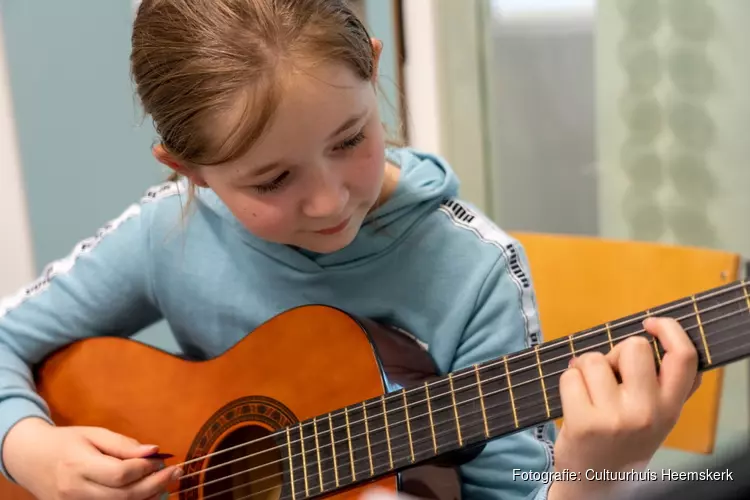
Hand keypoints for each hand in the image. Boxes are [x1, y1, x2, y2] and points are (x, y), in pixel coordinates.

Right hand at [3, 417, 181, 498]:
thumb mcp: (94, 434)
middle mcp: (75, 491)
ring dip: (147, 498)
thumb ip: (124, 444)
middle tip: (175, 473)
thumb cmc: (67, 442)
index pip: (120, 474)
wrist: (32, 459)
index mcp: (79, 465)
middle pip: (123, 496)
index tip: (162, 459)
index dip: (146, 468)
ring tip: (164, 484)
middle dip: (155, 485)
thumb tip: (154, 450)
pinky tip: (146, 495)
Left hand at [549, 317, 699, 499]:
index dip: (669, 329)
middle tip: (609, 375)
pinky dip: (567, 382)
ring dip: (585, 368)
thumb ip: (664, 383)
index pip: (684, 357)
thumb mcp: (657, 416)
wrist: (597, 481)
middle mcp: (648, 412)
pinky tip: (574, 403)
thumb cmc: (623, 439)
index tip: (650, 322)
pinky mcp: (585, 422)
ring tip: (589, 393)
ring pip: (594, 359)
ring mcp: (616, 417)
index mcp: (671, 407)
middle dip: (614, 352)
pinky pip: (569, 375)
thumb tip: (657, 335)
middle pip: (633, 346)